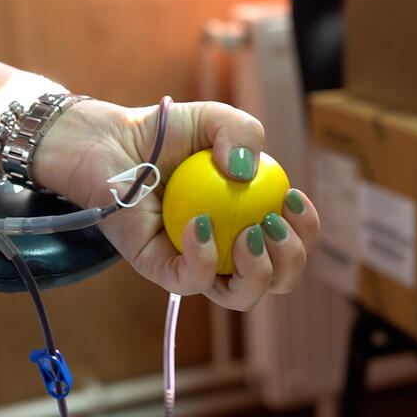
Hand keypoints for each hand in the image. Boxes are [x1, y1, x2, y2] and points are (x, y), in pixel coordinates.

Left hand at [34, 99, 318, 310]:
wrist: (111, 140)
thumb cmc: (163, 133)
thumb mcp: (214, 119)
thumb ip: (244, 132)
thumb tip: (249, 175)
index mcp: (245, 216)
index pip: (289, 241)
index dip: (305, 230)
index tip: (292, 199)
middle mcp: (225, 245)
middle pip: (275, 279)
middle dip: (291, 261)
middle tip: (272, 223)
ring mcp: (193, 260)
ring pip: (240, 296)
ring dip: (260, 272)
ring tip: (251, 234)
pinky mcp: (158, 267)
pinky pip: (191, 281)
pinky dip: (204, 259)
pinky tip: (200, 224)